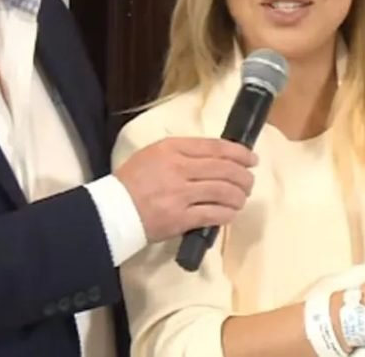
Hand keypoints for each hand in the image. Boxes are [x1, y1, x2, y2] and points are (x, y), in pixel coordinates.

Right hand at [114, 137, 256, 242]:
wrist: (113, 210)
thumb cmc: (132, 180)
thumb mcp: (153, 153)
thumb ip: (182, 151)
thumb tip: (214, 156)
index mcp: (172, 148)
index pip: (215, 147)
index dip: (239, 153)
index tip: (251, 159)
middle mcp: (179, 168)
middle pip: (225, 169)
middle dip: (244, 176)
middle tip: (249, 182)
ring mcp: (181, 194)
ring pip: (224, 192)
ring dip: (239, 196)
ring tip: (241, 199)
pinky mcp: (181, 218)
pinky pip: (214, 214)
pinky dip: (227, 214)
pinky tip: (230, 214)